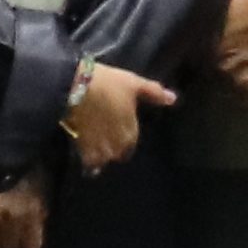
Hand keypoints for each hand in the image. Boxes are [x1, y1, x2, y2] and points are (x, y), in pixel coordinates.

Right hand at [64, 62, 178, 170]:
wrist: (74, 87)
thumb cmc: (108, 84)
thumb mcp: (133, 84)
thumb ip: (153, 93)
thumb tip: (173, 99)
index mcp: (130, 133)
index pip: (131, 142)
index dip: (125, 135)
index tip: (119, 129)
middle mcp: (117, 146)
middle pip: (118, 153)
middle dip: (114, 147)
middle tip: (107, 137)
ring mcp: (99, 150)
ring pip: (104, 159)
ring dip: (102, 155)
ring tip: (96, 147)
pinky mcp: (81, 149)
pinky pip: (88, 163)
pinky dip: (88, 161)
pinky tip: (85, 155)